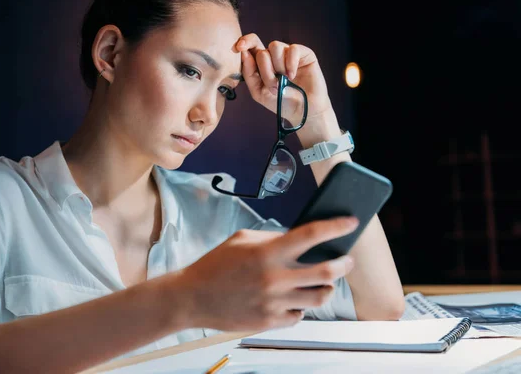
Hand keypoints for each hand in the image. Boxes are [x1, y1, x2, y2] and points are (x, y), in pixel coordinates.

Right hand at [177, 217, 357, 332]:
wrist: (192, 297)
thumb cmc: (216, 265)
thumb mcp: (242, 239)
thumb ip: (272, 237)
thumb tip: (299, 240)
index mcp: (267, 252)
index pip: (311, 235)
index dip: (336, 226)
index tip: (351, 222)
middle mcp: (275, 277)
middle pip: (327, 272)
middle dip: (344, 264)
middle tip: (347, 260)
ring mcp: (274, 302)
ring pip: (319, 297)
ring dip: (326, 288)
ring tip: (322, 282)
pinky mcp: (270, 321)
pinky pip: (300, 315)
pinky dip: (302, 306)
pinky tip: (294, 299)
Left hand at [235, 33, 332, 122]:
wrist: (303, 111)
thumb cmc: (280, 102)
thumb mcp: (259, 92)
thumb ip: (249, 73)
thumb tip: (244, 53)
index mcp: (262, 64)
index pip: (251, 45)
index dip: (244, 42)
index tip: (239, 48)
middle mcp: (274, 56)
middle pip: (262, 51)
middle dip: (265, 70)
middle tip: (273, 86)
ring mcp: (289, 54)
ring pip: (275, 46)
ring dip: (277, 67)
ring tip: (285, 81)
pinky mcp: (304, 54)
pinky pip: (293, 49)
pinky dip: (291, 63)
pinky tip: (293, 75)